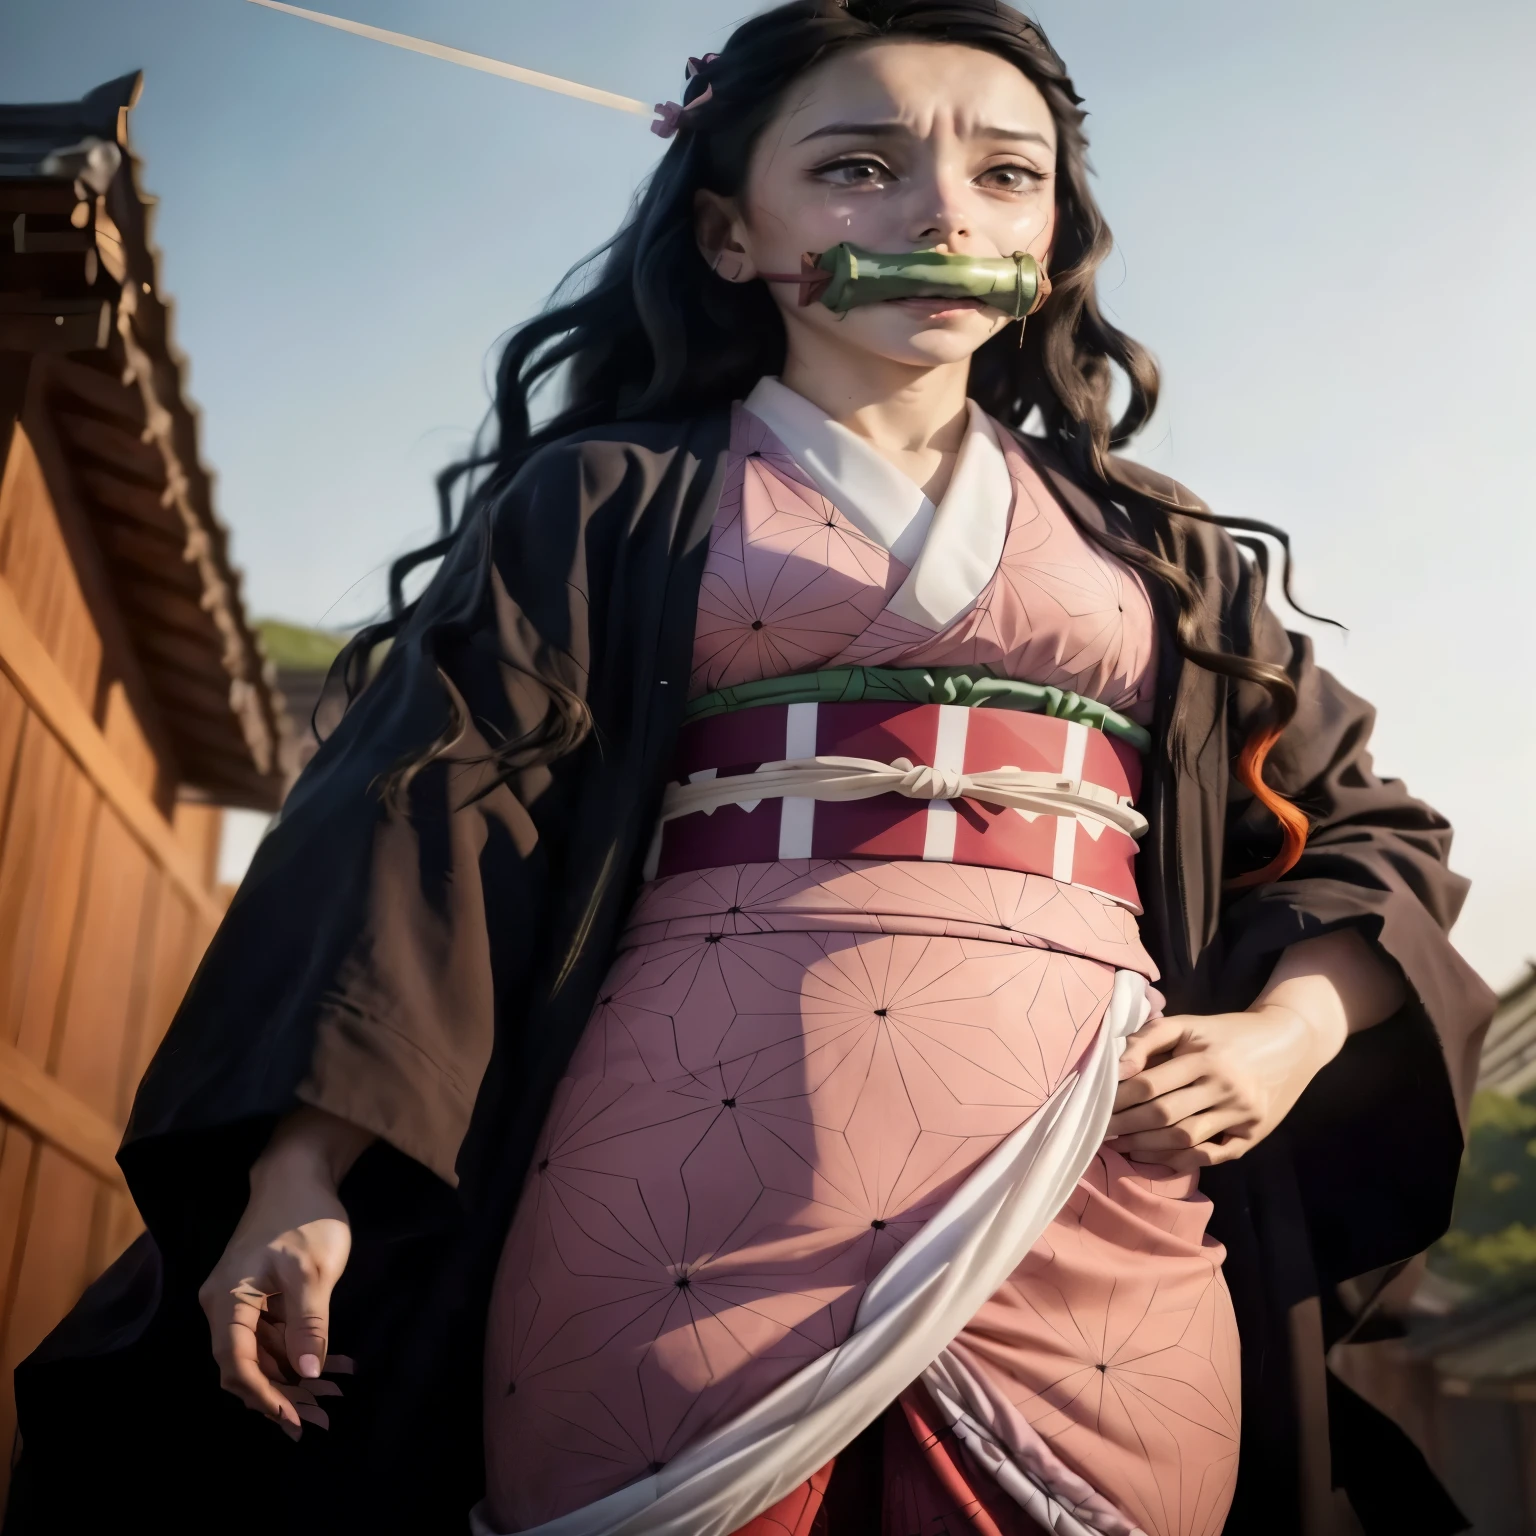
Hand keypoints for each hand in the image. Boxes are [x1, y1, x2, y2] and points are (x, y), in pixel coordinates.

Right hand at [198, 1109, 372, 1436]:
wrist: (298, 1169)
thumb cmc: (304, 1215)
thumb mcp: (313, 1272)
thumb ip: (308, 1324)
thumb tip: (307, 1372)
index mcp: (228, 1301)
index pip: (236, 1365)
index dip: (265, 1396)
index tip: (296, 1418)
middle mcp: (223, 1305)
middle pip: (246, 1365)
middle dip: (283, 1394)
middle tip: (322, 1416)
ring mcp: (239, 1300)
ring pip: (262, 1353)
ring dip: (295, 1376)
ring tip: (334, 1395)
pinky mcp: (257, 1294)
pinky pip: (271, 1334)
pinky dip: (298, 1350)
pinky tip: (333, 1363)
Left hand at [1106, 1003, 1339, 1169]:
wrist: (1289, 1040)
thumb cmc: (1228, 1032)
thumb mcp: (1189, 1024)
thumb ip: (1149, 1037)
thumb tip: (1116, 1067)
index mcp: (1205, 1056)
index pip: (1150, 1083)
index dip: (1119, 1099)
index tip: (1097, 1106)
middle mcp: (1225, 1086)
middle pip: (1164, 1114)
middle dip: (1127, 1126)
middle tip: (1102, 1131)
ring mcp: (1242, 1113)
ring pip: (1186, 1138)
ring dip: (1149, 1147)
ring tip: (1123, 1146)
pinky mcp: (1255, 1134)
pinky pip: (1213, 1155)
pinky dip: (1183, 1160)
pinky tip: (1158, 1158)